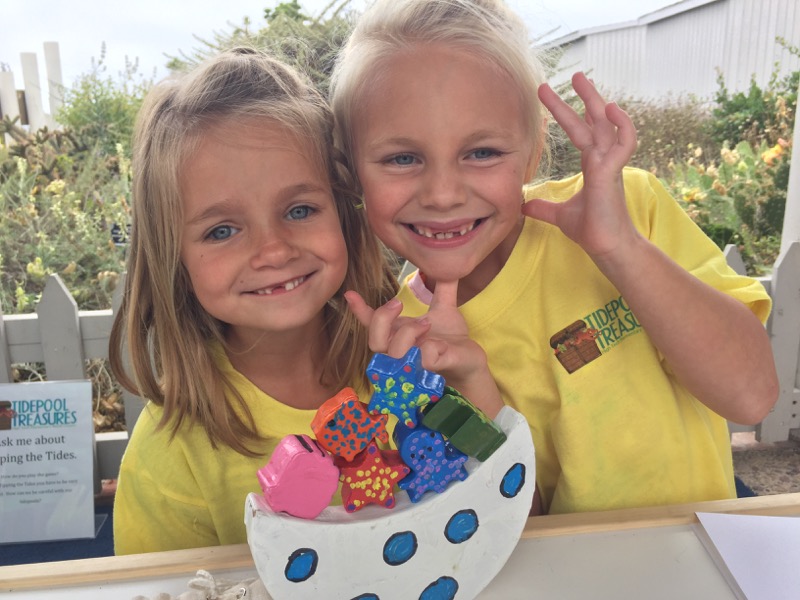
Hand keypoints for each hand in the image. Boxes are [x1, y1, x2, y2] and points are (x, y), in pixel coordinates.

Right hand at [346, 281, 502, 416]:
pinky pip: (423, 359)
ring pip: (393, 352)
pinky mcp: (432, 370)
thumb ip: (442, 288)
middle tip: (399, 302)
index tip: (350, 293)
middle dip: (382, 319)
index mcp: (400, 333)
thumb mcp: (445, 309)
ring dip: (407, 334)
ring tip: (427, 323)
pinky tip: (441, 344)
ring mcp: (414, 363)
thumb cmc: (451, 339)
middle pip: (374, 341)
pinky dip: (431, 348)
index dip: (359, 310)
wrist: (471, 361)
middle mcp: (402, 350)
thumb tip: (445, 261)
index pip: (373, 323)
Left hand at [522, 72, 638, 260]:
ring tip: (582, 81)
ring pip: (606, 125)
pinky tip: (612, 109)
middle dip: (582, 97)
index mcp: (593, 165)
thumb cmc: (590, 229)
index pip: (579, 132)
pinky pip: (624, 142)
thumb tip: (524, 204)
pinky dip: (622, 125)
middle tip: (572, 74)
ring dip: (596, 101)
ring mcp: (610, 164)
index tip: (550, 97)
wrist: (604, 247)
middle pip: (593, 120)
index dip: (566, 113)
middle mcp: (602, 159)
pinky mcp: (613, 173)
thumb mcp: (558, 214)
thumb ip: (542, 207)